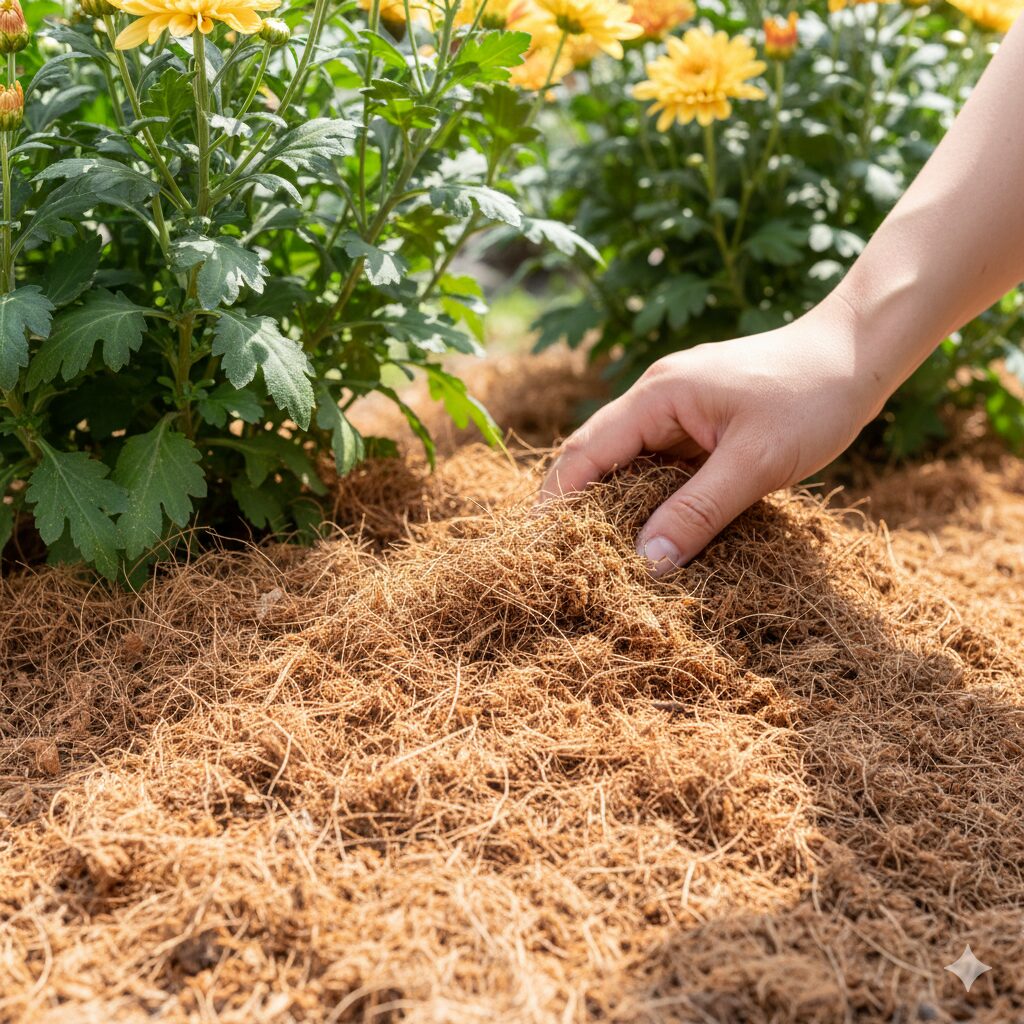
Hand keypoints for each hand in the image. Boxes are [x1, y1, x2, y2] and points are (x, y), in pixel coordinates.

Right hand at [538, 302, 886, 575]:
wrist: (860, 354)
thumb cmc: (811, 398)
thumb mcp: (754, 462)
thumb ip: (698, 512)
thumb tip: (646, 564)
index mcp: (656, 396)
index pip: (586, 452)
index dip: (558, 500)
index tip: (540, 546)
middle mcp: (656, 399)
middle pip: (598, 457)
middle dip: (580, 506)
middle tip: (568, 561)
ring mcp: (679, 410)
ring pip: (630, 464)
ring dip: (617, 506)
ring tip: (604, 556)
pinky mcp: (702, 424)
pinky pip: (662, 466)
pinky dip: (653, 498)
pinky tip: (657, 531)